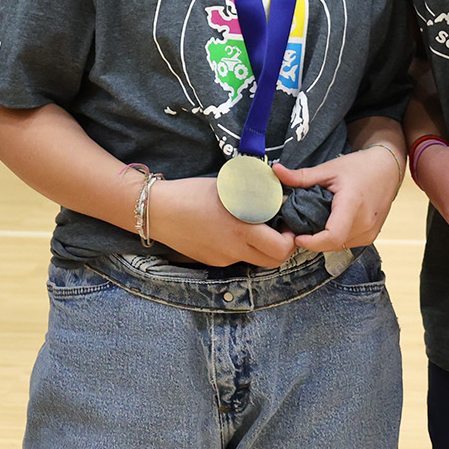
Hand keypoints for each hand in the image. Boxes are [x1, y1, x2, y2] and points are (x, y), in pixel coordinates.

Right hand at [146, 176, 296, 267]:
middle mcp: (234, 249)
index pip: (281, 249)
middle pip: (274, 261)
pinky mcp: (212, 261)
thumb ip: (255, 194)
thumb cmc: (191, 193)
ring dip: (263, 248)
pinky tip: (230, 229)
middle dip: (282, 247)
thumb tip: (279, 196)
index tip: (288, 223)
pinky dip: (242, 246)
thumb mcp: (228, 187)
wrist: (158, 211)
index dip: (290, 238)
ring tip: (256, 227)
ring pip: (255, 260)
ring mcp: (223, 258)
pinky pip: (236, 257)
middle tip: (279, 229)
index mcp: (241, 229)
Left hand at [276, 149, 400, 251]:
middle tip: (298, 227)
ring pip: (339, 246)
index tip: (296, 235)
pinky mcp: (371, 236)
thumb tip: (275, 171)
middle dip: (313, 239)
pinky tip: (328, 224)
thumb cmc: (358, 167)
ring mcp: (370, 232)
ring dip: (324, 239)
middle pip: (332, 243)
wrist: (386, 169)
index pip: (332, 236)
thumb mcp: (328, 169)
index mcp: (352, 204)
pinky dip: (335, 237)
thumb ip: (301, 176)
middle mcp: (365, 223)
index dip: (312, 242)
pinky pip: (347, 243)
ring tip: (313, 223)